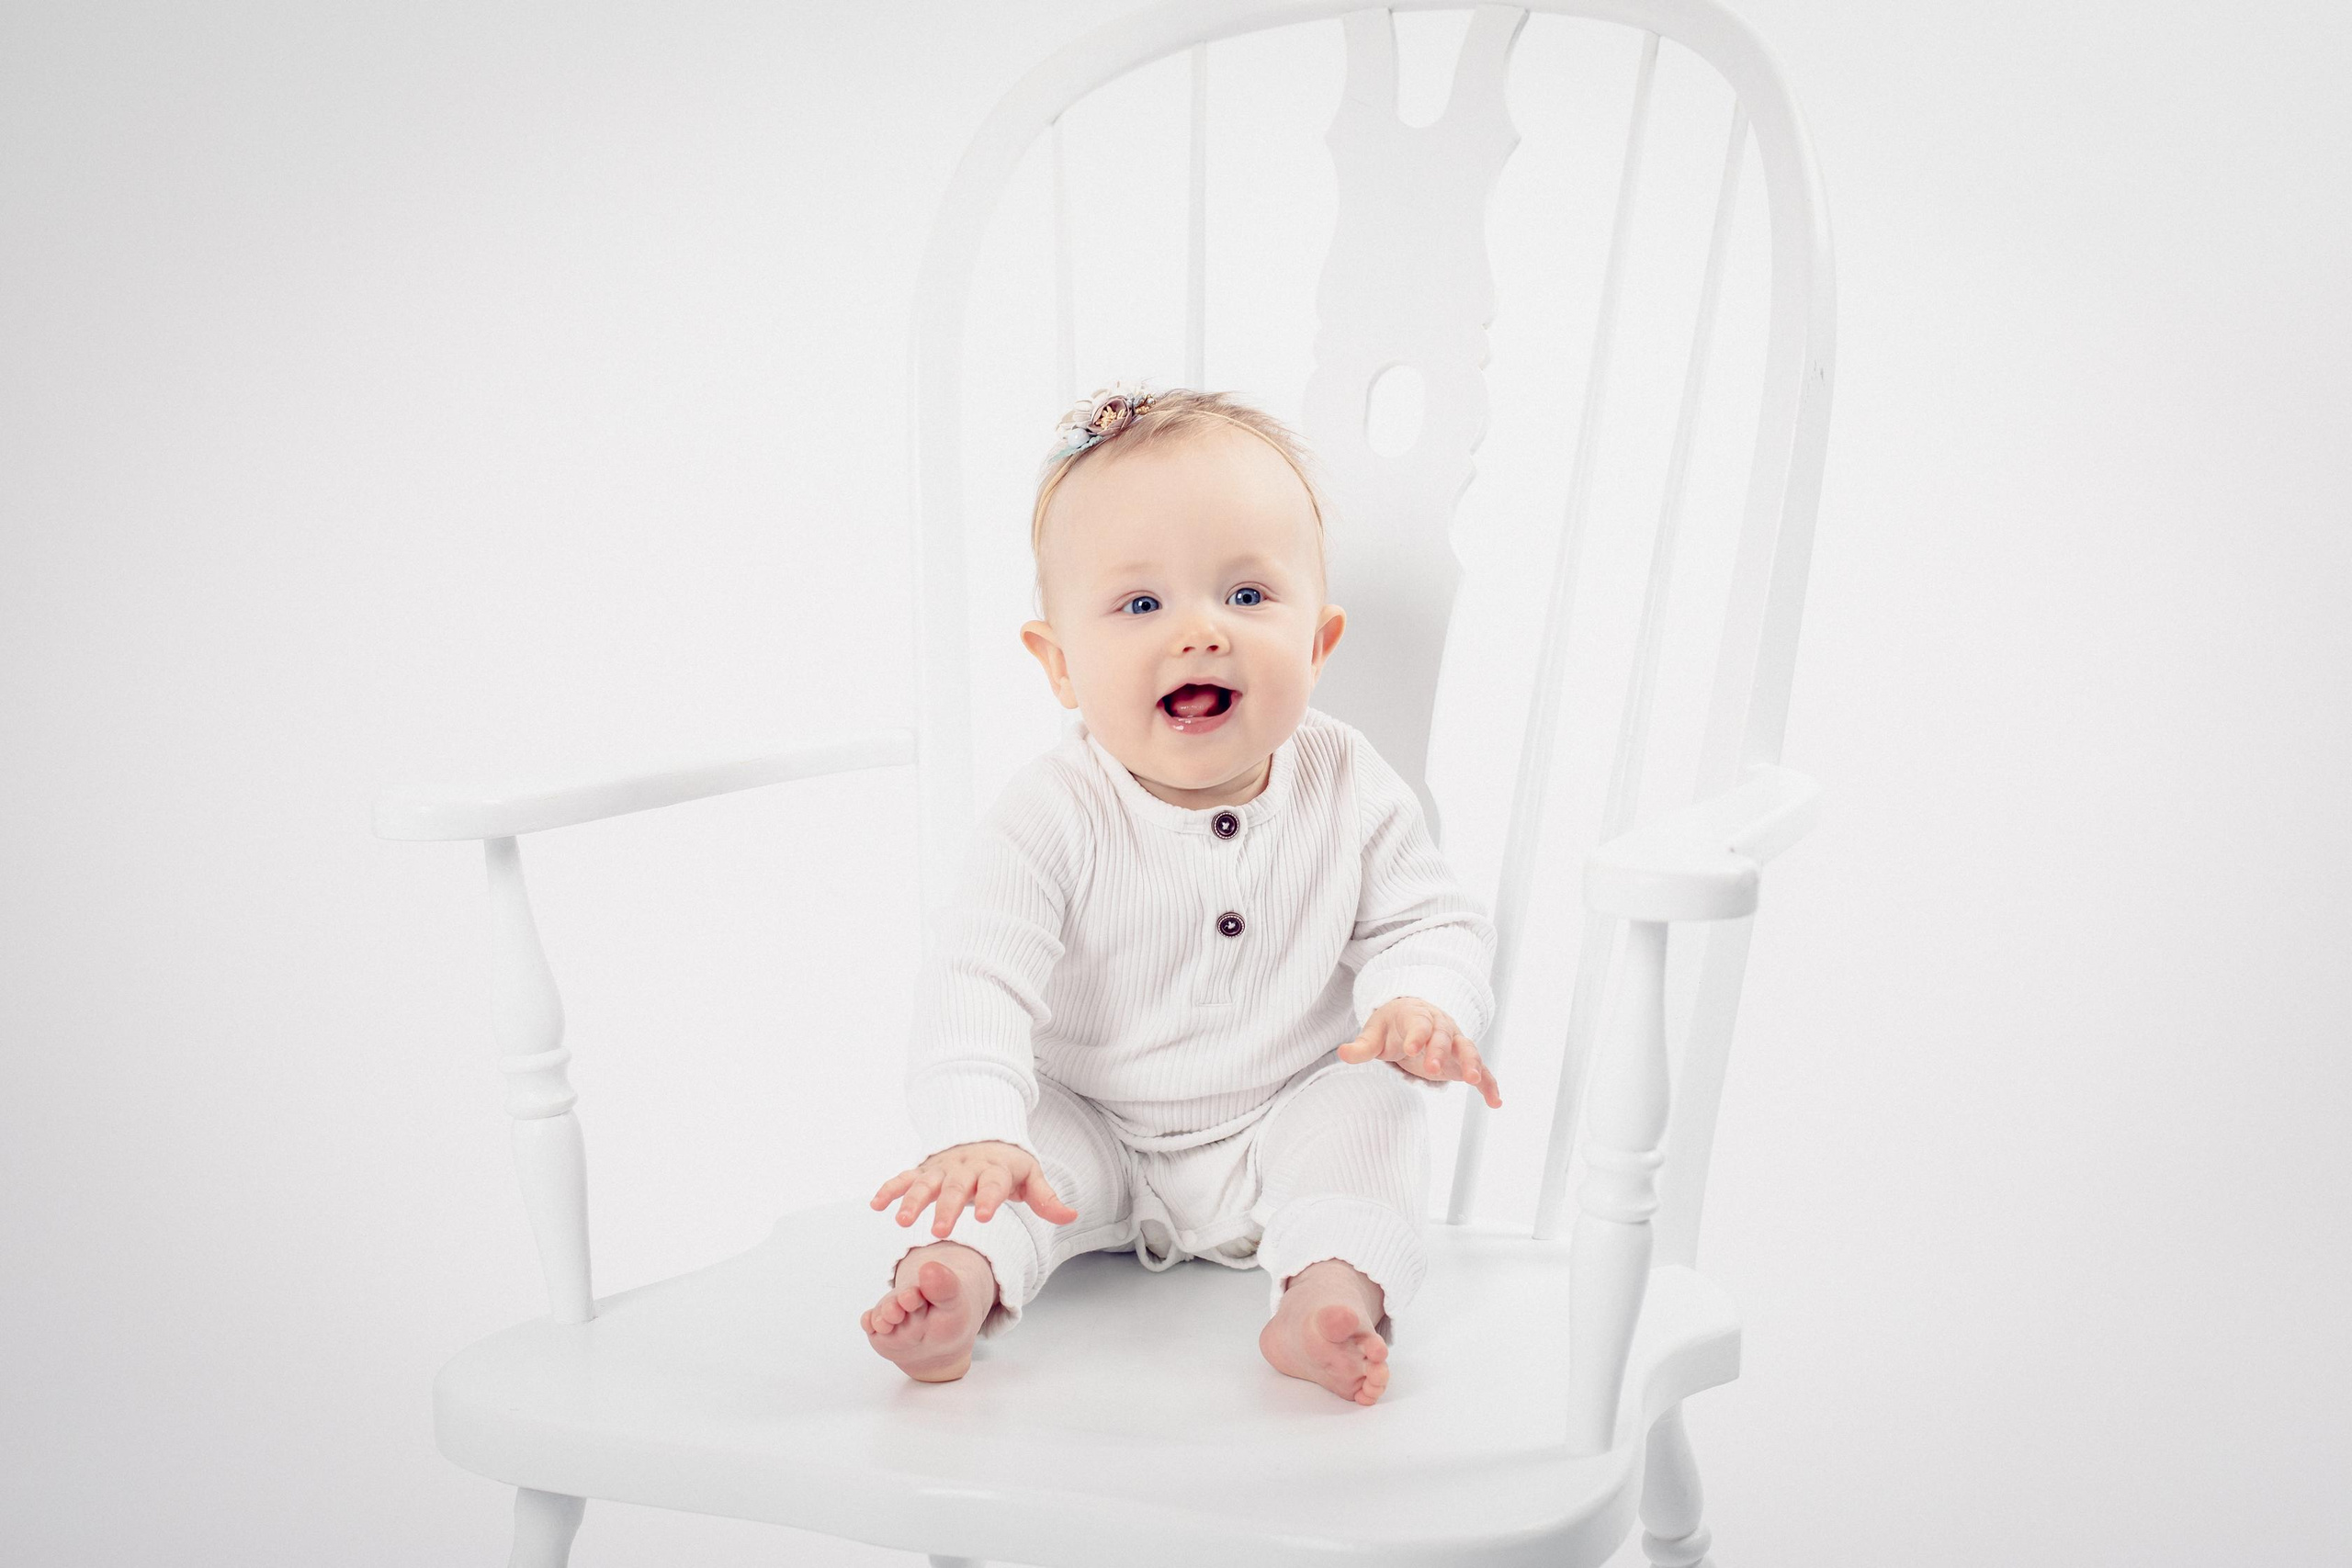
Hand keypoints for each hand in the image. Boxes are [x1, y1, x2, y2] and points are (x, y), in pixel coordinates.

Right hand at [870, 1140, 1079, 1238]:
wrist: (983, 1137)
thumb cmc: (1009, 1166)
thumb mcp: (1031, 1177)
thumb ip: (1046, 1198)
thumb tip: (1072, 1215)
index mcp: (995, 1169)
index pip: (994, 1184)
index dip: (990, 1198)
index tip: (985, 1216)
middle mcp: (966, 1167)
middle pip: (957, 1187)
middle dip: (948, 1208)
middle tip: (941, 1231)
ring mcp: (942, 1169)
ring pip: (926, 1183)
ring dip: (913, 1201)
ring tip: (903, 1221)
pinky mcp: (924, 1171)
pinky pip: (904, 1178)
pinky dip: (890, 1189)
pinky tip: (877, 1204)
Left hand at [1338, 996, 1502, 1109]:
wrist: (1416, 1015)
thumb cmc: (1393, 1026)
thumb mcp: (1374, 1033)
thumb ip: (1361, 1046)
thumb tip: (1342, 1052)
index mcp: (1418, 1018)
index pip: (1419, 1025)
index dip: (1416, 1037)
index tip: (1409, 1049)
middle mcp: (1442, 1027)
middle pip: (1444, 1037)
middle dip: (1440, 1052)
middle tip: (1432, 1069)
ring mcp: (1456, 1042)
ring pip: (1468, 1050)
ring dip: (1472, 1064)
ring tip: (1473, 1080)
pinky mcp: (1464, 1060)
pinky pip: (1482, 1071)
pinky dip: (1490, 1084)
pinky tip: (1496, 1102)